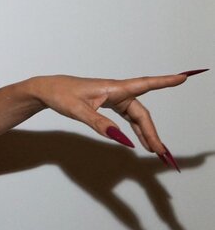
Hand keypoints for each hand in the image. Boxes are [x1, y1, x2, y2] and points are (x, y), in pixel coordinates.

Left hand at [31, 70, 205, 168]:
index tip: (183, 78)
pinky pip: (128, 117)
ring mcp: (113, 98)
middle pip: (141, 112)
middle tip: (161, 151)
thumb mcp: (79, 111)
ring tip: (156, 150)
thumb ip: (100, 124)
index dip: (165, 82)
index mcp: (113, 88)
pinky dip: (135, 129)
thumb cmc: (62, 95)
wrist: (47, 90)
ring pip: (136, 116)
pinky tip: (140, 142)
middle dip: (153, 131)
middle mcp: (117, 91)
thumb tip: (121, 138)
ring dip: (146, 132)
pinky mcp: (108, 103)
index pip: (144, 84)